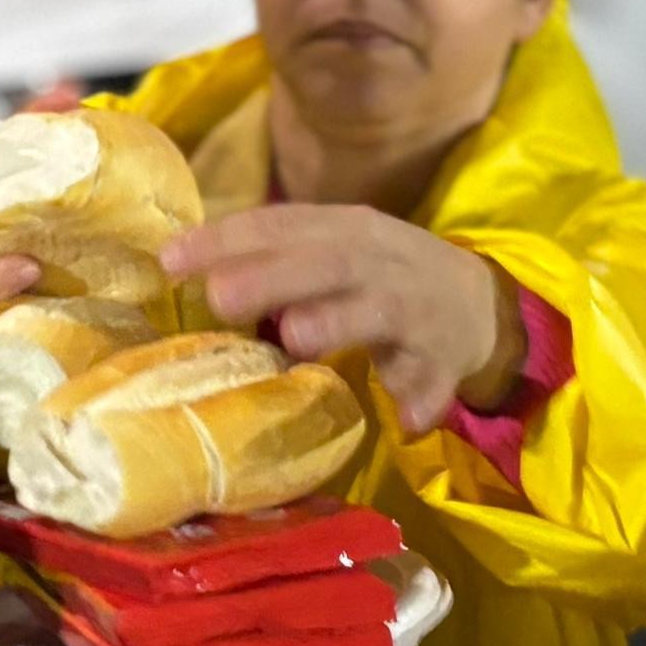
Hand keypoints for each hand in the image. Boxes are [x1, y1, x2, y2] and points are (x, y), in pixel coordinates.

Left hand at [162, 206, 522, 433]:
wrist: (476, 302)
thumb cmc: (377, 276)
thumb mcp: (330, 251)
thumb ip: (270, 259)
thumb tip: (180, 267)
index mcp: (344, 229)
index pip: (280, 225)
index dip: (227, 239)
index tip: (170, 259)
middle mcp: (379, 262)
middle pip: (325, 262)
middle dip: (272, 276)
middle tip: (218, 296)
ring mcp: (416, 309)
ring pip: (377, 311)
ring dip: (337, 321)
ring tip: (296, 337)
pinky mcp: (445, 357)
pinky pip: (434, 378)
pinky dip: (422, 396)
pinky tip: (407, 420)